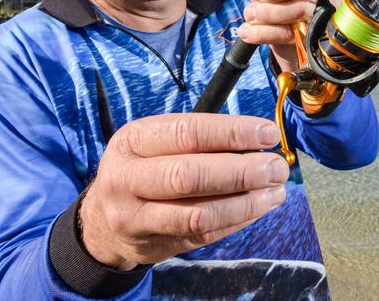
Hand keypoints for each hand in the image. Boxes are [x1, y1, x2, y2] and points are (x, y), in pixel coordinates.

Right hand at [79, 113, 288, 269]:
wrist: (101, 222)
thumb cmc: (142, 168)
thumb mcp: (155, 142)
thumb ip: (200, 138)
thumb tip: (260, 138)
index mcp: (132, 141)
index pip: (188, 133)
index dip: (233, 133)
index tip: (268, 134)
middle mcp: (127, 179)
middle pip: (191, 175)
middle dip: (243, 171)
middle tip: (276, 167)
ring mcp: (136, 218)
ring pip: (199, 214)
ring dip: (247, 202)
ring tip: (276, 190)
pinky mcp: (154, 246)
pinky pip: (204, 235)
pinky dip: (238, 220)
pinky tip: (260, 206)